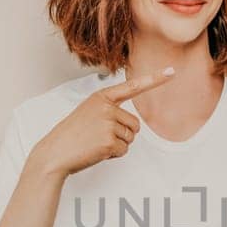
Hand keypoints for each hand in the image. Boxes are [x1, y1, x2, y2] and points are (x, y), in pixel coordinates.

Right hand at [29, 67, 174, 176]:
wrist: (55, 153)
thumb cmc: (71, 135)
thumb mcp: (88, 113)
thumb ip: (109, 111)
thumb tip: (132, 126)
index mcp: (101, 97)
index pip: (132, 86)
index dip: (154, 79)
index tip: (171, 72)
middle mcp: (106, 107)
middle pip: (135, 124)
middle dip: (123, 135)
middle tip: (98, 137)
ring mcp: (108, 123)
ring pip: (130, 138)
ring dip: (117, 145)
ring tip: (95, 143)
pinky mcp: (109, 140)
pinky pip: (124, 150)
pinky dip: (113, 155)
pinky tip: (96, 151)